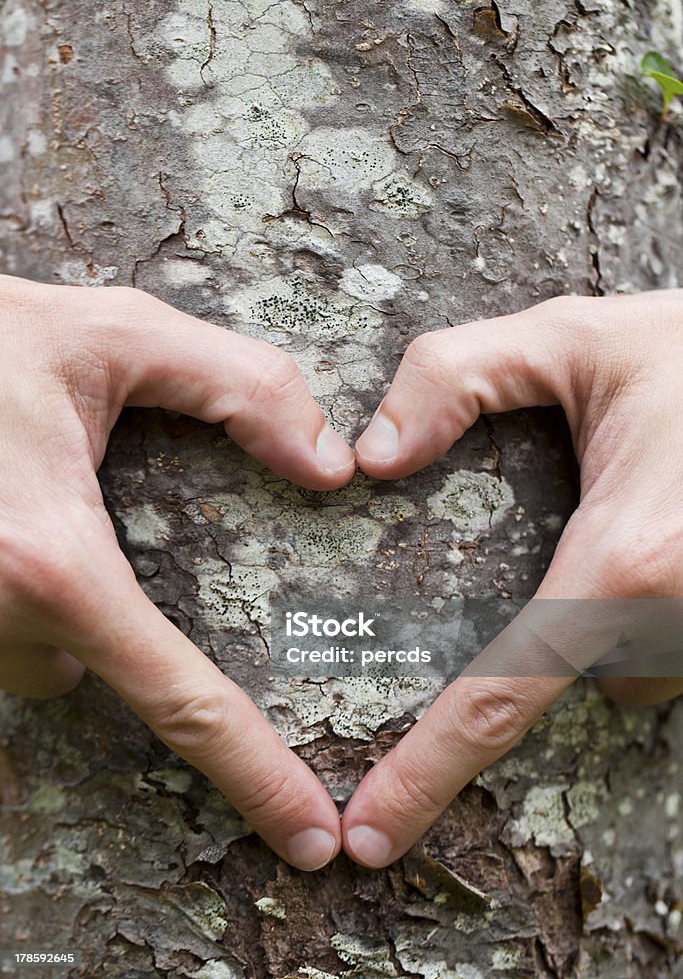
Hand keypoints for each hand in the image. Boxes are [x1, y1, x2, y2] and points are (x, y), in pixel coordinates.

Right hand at [0, 273, 355, 870]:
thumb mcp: (120, 335)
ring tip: (42, 503)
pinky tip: (16, 524)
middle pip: (105, 673)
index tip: (310, 836)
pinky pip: (6, 639)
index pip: (179, 698)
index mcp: (51, 559)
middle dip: (123, 619)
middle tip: (88, 512)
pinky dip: (27, 600)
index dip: (256, 772)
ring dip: (67, 604)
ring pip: (47, 659)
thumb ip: (242, 386)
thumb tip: (330, 464)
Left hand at [343, 291, 682, 867]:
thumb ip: (455, 375)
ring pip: (624, 668)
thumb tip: (370, 458)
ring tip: (625, 511)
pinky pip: (663, 650)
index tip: (373, 833)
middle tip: (578, 519)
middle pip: (566, 675)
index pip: (503, 694)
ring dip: (601, 612)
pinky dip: (637, 610)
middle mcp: (680, 614)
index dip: (428, 772)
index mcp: (627, 558)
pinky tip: (651, 535)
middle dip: (545, 623)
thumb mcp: (570, 340)